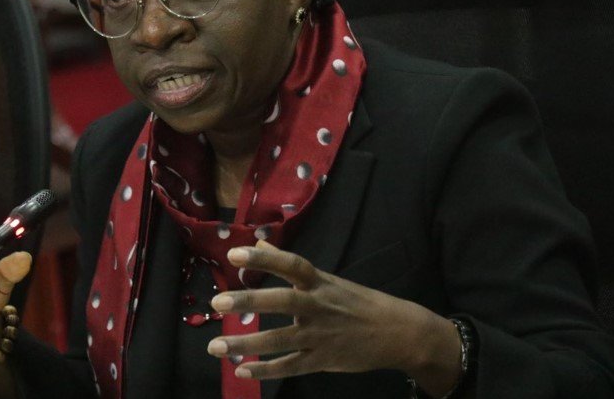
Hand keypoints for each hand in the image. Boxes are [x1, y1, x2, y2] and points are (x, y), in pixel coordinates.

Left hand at [206, 241, 459, 393]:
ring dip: (246, 343)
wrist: (398, 333)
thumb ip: (292, 266)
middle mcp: (318, 306)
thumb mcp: (328, 279)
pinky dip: (266, 370)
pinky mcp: (323, 360)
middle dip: (249, 302)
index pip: (291, 265)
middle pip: (281, 302)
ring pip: (279, 340)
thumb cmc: (357, 302)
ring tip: (216, 346)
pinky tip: (242, 370)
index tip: (234, 254)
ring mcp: (320, 335)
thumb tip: (260, 243)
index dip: (264, 259)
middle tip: (217, 302)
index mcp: (320, 282)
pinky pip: (290, 366)